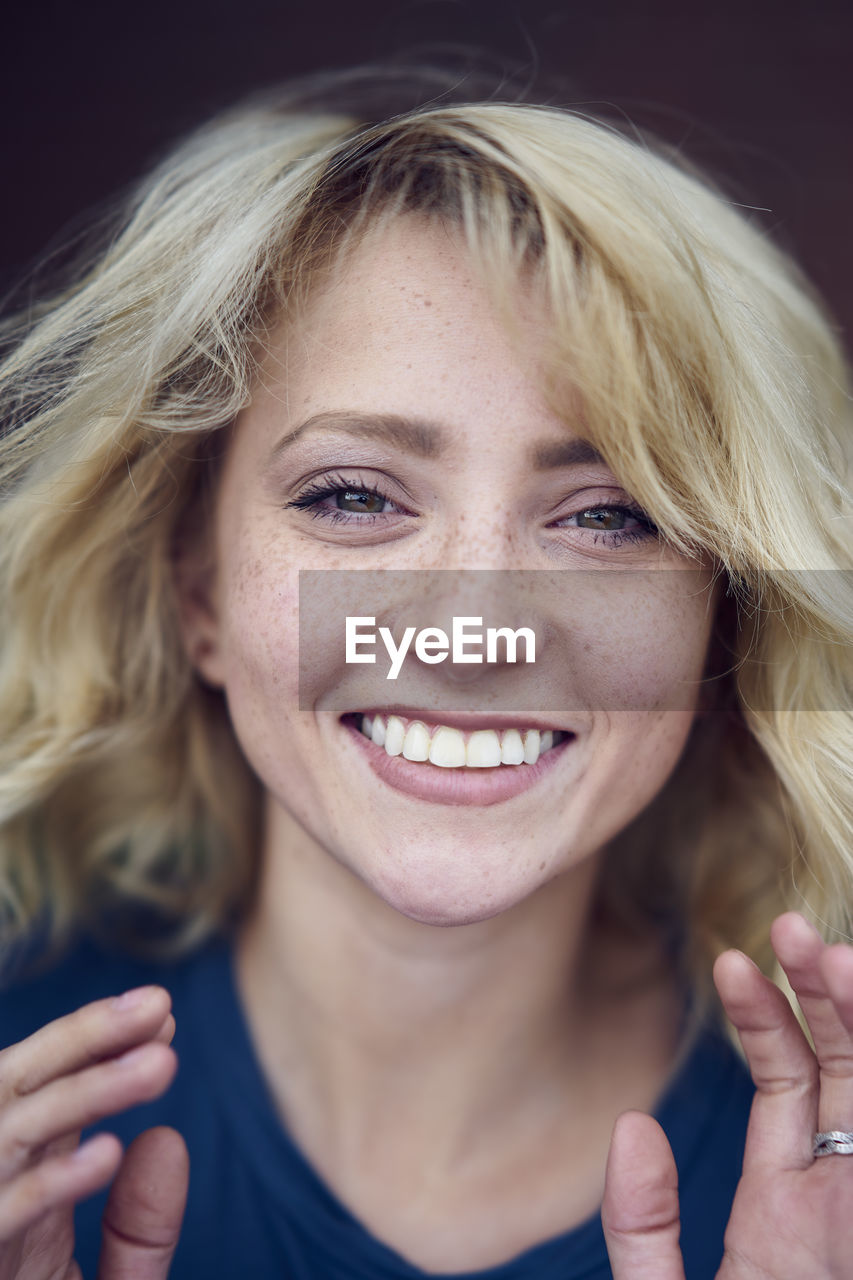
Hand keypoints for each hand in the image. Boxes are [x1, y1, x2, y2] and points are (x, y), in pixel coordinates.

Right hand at [0, 987, 188, 1278]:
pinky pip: (1, 1215)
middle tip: (158, 1004)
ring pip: (13, 1135)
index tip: (163, 1015)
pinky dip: (52, 1182)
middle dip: (85, 1040)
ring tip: (159, 1064)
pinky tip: (107, 1154)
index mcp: (15, 1186)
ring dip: (85, 1093)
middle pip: (19, 1091)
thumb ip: (140, 1229)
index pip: (49, 1090)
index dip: (100, 1044)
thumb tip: (166, 1140)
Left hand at [601, 912, 852, 1277]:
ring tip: (837, 955)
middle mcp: (838, 1199)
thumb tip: (632, 1126)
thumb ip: (643, 1229)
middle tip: (791, 926)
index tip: (728, 961)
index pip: (787, 1083)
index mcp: (785, 1211)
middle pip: (841, 1069)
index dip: (764, 1017)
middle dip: (821, 994)